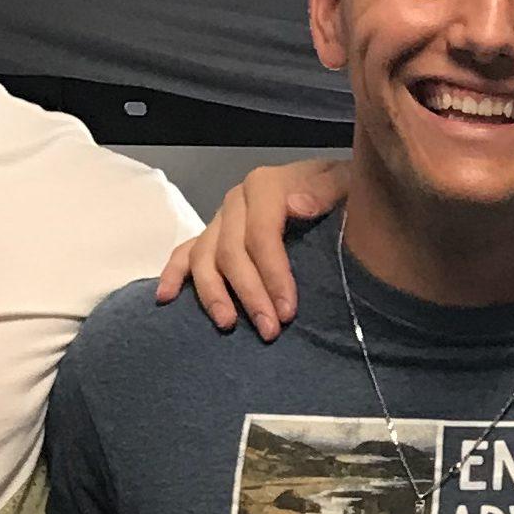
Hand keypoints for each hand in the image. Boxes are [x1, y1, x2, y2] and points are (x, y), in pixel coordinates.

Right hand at [155, 158, 349, 340]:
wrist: (335, 188)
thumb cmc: (344, 192)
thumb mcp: (347, 183)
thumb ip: (326, 190)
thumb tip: (298, 206)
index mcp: (266, 185)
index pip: (261, 233)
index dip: (272, 273)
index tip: (288, 311)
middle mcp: (237, 201)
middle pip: (231, 250)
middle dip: (249, 294)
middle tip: (269, 331)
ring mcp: (221, 219)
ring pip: (203, 256)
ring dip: (212, 293)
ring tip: (227, 324)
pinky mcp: (212, 235)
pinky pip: (185, 252)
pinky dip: (172, 274)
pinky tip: (166, 298)